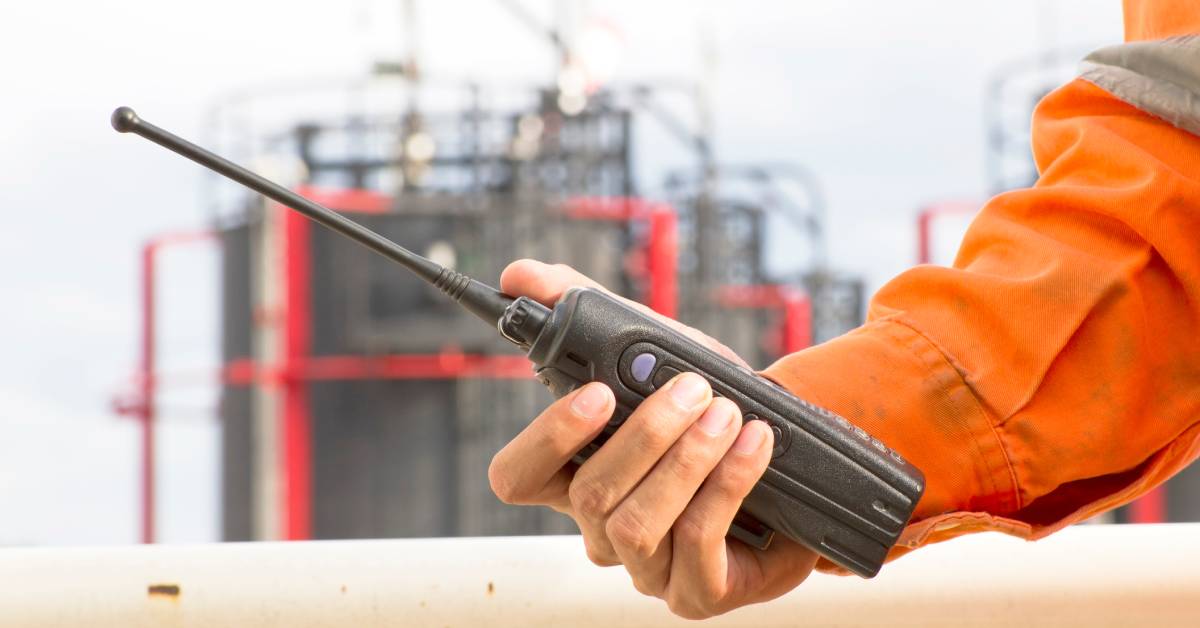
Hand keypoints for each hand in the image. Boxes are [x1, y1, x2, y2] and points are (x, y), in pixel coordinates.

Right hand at [488, 259, 818, 618]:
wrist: (787, 464)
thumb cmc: (706, 408)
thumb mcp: (653, 349)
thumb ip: (584, 309)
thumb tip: (520, 277)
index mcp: (574, 479)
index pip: (516, 477)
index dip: (545, 439)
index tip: (595, 392)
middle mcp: (599, 529)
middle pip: (590, 494)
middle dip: (645, 435)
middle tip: (691, 389)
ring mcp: (645, 567)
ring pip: (637, 524)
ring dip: (685, 461)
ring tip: (724, 414)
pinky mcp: (695, 591)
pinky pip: (695, 543)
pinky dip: (726, 484)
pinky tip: (752, 444)